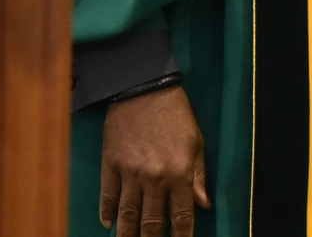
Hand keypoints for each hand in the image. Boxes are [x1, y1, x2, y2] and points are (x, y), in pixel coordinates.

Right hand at [99, 85, 209, 236]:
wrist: (143, 89)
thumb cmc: (176, 114)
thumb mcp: (196, 142)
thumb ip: (199, 175)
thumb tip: (203, 204)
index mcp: (179, 173)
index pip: (181, 215)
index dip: (181, 236)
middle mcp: (154, 179)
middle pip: (150, 222)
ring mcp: (130, 173)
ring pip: (127, 215)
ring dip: (127, 234)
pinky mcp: (111, 165)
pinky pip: (108, 196)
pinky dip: (108, 212)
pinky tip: (108, 223)